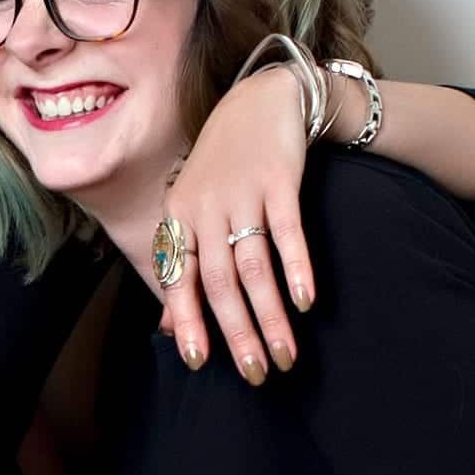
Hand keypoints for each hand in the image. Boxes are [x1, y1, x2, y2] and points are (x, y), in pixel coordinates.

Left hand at [157, 72, 316, 381]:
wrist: (261, 100)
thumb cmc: (224, 166)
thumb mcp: (193, 210)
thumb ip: (184, 266)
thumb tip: (168, 327)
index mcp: (178, 218)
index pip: (179, 278)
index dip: (187, 320)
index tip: (198, 362)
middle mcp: (204, 208)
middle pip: (219, 282)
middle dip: (237, 333)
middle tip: (254, 374)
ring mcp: (242, 194)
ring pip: (253, 266)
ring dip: (270, 316)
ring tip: (285, 356)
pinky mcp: (279, 180)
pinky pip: (287, 232)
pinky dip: (296, 268)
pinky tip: (306, 301)